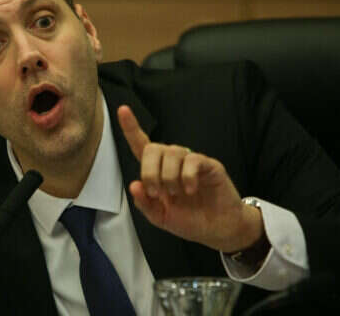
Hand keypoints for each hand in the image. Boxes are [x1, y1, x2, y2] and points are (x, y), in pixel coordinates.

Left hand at [117, 105, 263, 252]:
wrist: (217, 229)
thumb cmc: (189, 220)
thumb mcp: (160, 217)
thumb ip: (144, 204)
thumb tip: (134, 185)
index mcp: (158, 172)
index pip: (141, 145)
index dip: (131, 128)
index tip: (123, 110)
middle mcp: (173, 162)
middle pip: (153, 148)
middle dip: (149, 171)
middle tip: (157, 193)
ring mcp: (191, 162)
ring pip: (172, 152)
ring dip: (168, 176)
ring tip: (176, 194)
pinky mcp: (209, 165)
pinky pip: (193, 160)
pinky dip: (187, 176)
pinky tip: (190, 190)